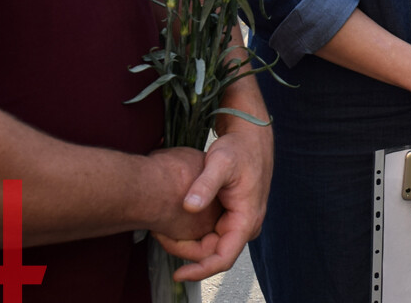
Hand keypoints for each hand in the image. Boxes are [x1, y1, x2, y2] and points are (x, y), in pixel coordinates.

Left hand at [153, 123, 272, 280]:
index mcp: (247, 218)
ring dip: (189, 242)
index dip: (200, 270)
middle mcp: (246, 224)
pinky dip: (194, 232)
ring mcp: (240, 220)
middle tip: (160, 236)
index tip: (178, 274)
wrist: (250, 136)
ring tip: (164, 230)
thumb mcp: (220, 162)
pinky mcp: (233, 214)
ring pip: (212, 244)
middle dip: (186, 251)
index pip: (224, 258)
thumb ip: (204, 184)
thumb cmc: (238, 147)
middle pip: (214, 253)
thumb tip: (189, 207)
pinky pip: (213, 233)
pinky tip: (176, 223)